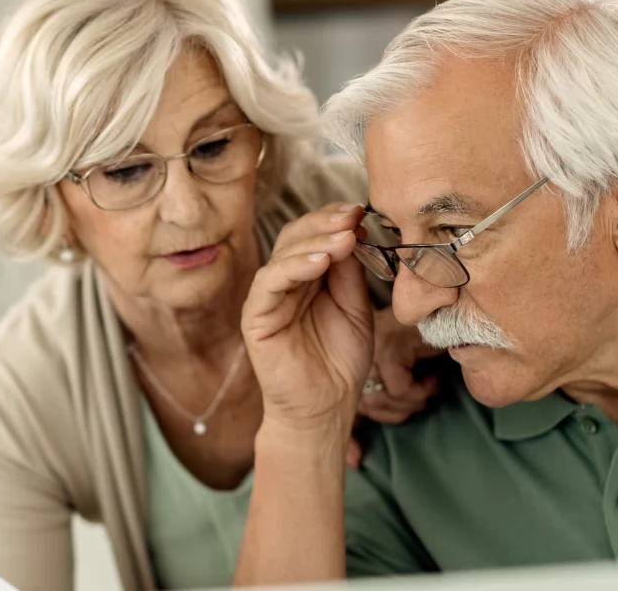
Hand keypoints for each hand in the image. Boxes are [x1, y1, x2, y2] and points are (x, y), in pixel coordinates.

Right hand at [242, 203, 373, 438]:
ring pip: (283, 254)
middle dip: (325, 223)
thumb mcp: (355, 307)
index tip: (361, 209)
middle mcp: (284, 282)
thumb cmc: (340, 361)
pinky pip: (270, 283)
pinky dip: (294, 267)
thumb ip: (350, 273)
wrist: (326, 408)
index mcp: (307, 276)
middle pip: (296, 236)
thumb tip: (354, 231)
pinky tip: (320, 262)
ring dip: (315, 241)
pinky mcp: (255, 317)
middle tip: (353, 215)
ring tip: (344, 238)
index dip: (335, 219)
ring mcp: (267, 298)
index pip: (314, 235)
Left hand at [346, 308, 443, 466]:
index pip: (346, 407)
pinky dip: (419, 391)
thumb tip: (353, 462)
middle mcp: (356, 354)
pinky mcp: (390, 347)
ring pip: (383, 400)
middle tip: (420, 394)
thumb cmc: (423, 350)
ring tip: (427, 385)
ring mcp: (371, 348)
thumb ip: (372, 415)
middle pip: (367, 406)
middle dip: (398, 410)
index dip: (360, 431)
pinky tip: (429, 379)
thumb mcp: (395, 385)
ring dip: (412, 401)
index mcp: (350, 362)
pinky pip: (399, 389)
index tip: (359, 456)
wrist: (446, 315)